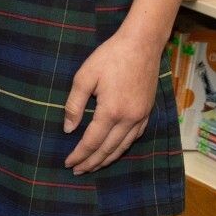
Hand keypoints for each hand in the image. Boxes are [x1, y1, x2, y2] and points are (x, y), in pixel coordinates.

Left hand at [62, 32, 161, 174]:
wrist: (142, 44)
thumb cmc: (109, 57)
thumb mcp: (84, 76)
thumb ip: (74, 104)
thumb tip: (68, 129)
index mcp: (111, 111)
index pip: (91, 141)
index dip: (79, 155)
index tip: (68, 163)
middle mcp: (129, 119)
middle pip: (108, 149)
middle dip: (91, 162)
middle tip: (77, 170)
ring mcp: (141, 116)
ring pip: (123, 146)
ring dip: (107, 159)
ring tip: (94, 166)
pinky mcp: (147, 111)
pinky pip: (134, 137)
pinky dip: (122, 147)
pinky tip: (115, 150)